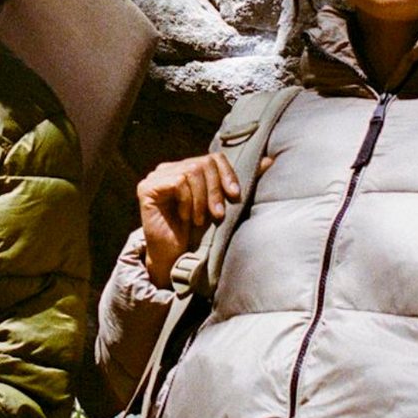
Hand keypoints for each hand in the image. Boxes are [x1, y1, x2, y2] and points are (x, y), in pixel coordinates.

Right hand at [137, 152, 258, 287]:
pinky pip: (177, 182)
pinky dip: (187, 201)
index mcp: (186, 169)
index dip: (227, 175)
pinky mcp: (147, 187)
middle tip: (217, 215)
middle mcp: (170, 168)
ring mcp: (157, 176)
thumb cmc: (197, 234)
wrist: (174, 259)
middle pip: (203, 163)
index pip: (212, 158)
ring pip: (191, 171)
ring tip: (199, 220)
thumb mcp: (222, 206)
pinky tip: (185, 218)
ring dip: (201, 200)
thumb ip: (240, 183)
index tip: (235, 196)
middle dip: (215, 190)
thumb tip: (270, 160)